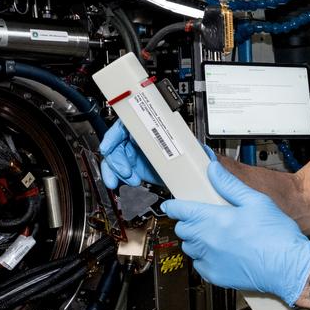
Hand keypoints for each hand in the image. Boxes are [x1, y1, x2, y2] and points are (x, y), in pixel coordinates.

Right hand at [99, 121, 220, 191]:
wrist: (184, 174)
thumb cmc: (186, 156)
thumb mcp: (189, 149)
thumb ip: (193, 148)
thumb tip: (202, 151)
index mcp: (148, 126)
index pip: (124, 125)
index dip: (113, 136)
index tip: (108, 148)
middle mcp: (138, 137)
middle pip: (115, 144)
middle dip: (116, 160)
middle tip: (126, 173)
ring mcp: (133, 151)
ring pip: (114, 159)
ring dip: (117, 171)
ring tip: (131, 180)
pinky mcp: (131, 166)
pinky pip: (117, 171)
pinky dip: (116, 177)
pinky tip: (124, 184)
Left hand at [162, 161, 309, 305]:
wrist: (289, 267)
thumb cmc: (277, 237)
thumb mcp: (256, 201)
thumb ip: (229, 185)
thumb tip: (213, 171)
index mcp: (214, 219)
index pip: (180, 210)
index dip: (173, 206)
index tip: (172, 205)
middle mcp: (207, 241)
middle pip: (182, 229)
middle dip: (188, 222)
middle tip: (202, 218)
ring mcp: (210, 260)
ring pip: (189, 248)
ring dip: (195, 240)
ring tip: (213, 235)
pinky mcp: (216, 276)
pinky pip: (199, 266)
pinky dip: (204, 258)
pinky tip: (219, 253)